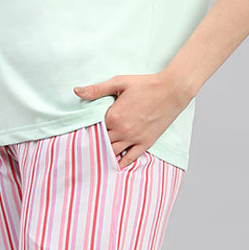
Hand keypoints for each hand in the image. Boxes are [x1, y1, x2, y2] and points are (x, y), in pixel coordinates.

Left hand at [74, 71, 190, 167]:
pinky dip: (121, 163)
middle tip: (84, 150)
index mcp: (113, 116)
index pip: (93, 129)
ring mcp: (134, 138)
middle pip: (101, 143)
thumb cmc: (146, 84)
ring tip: (95, 160)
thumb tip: (76, 91)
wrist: (172, 90)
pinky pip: (131, 157)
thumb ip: (97, 89)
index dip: (87, 131)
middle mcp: (122, 131)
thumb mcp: (119, 83)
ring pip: (113, 153)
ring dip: (105, 156)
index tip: (80, 134)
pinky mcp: (146, 142)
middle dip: (94, 145)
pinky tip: (115, 166)